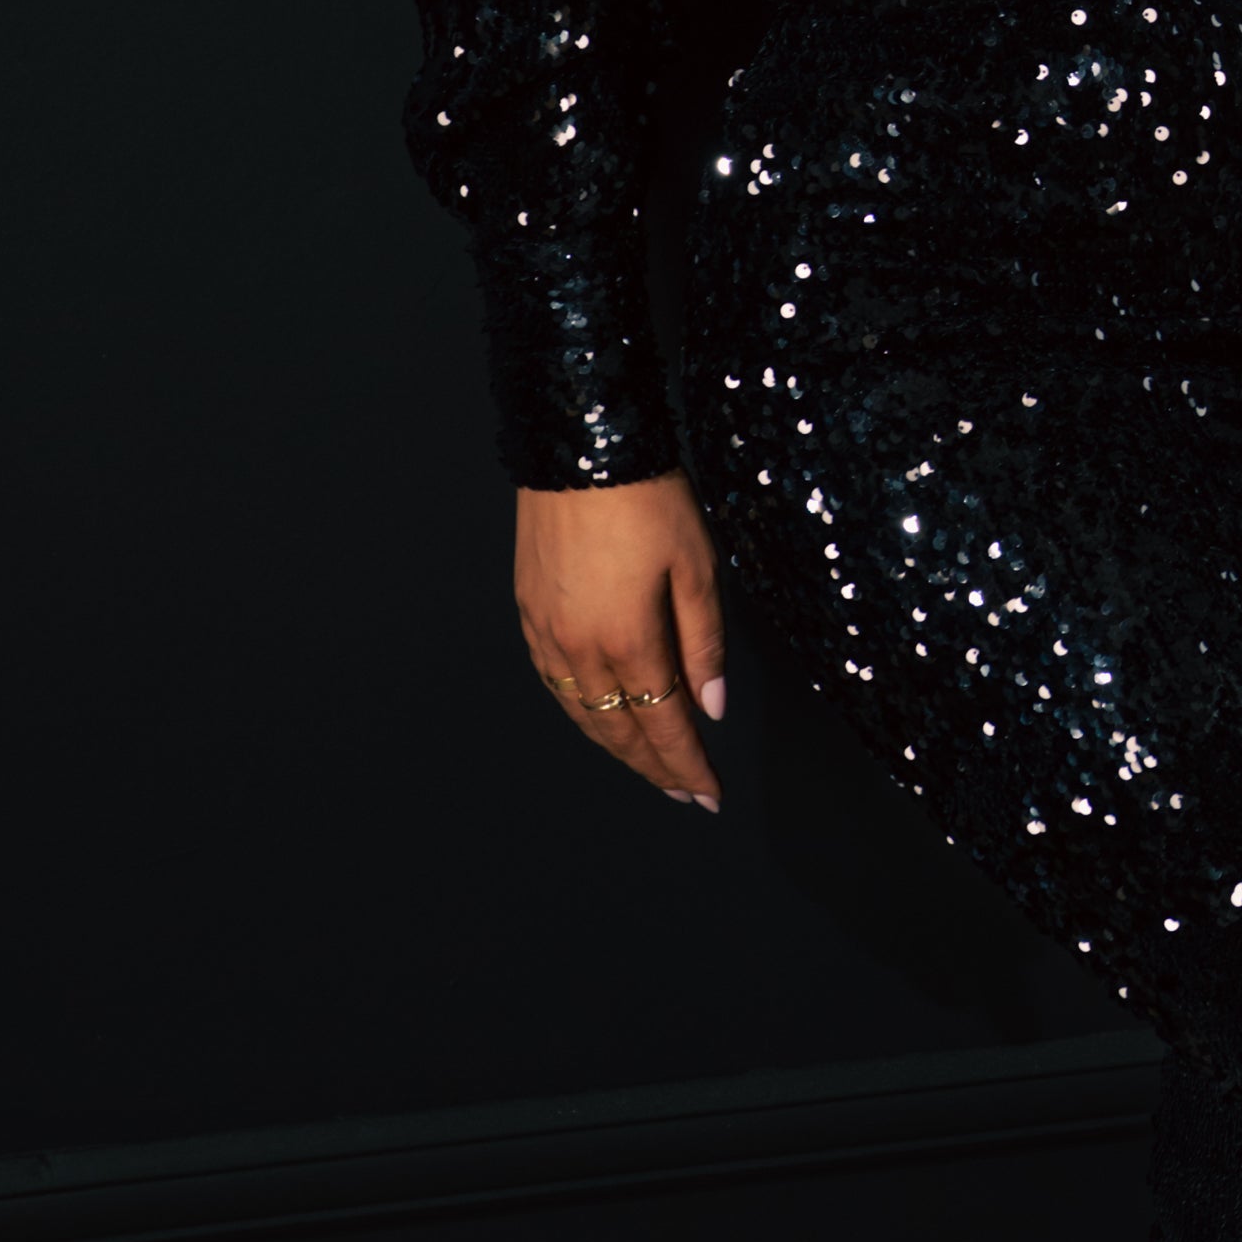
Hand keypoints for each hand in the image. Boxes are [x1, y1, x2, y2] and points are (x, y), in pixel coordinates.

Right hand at [514, 471, 726, 806]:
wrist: (581, 447)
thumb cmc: (648, 500)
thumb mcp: (698, 567)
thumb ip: (704, 643)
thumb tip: (712, 708)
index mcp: (628, 639)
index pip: (664, 723)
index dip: (687, 763)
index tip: (708, 794)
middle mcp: (579, 648)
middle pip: (619, 730)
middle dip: (654, 767)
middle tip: (683, 792)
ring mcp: (547, 632)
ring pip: (582, 713)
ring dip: (616, 747)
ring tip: (647, 767)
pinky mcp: (529, 612)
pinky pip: (555, 684)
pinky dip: (581, 712)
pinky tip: (598, 718)